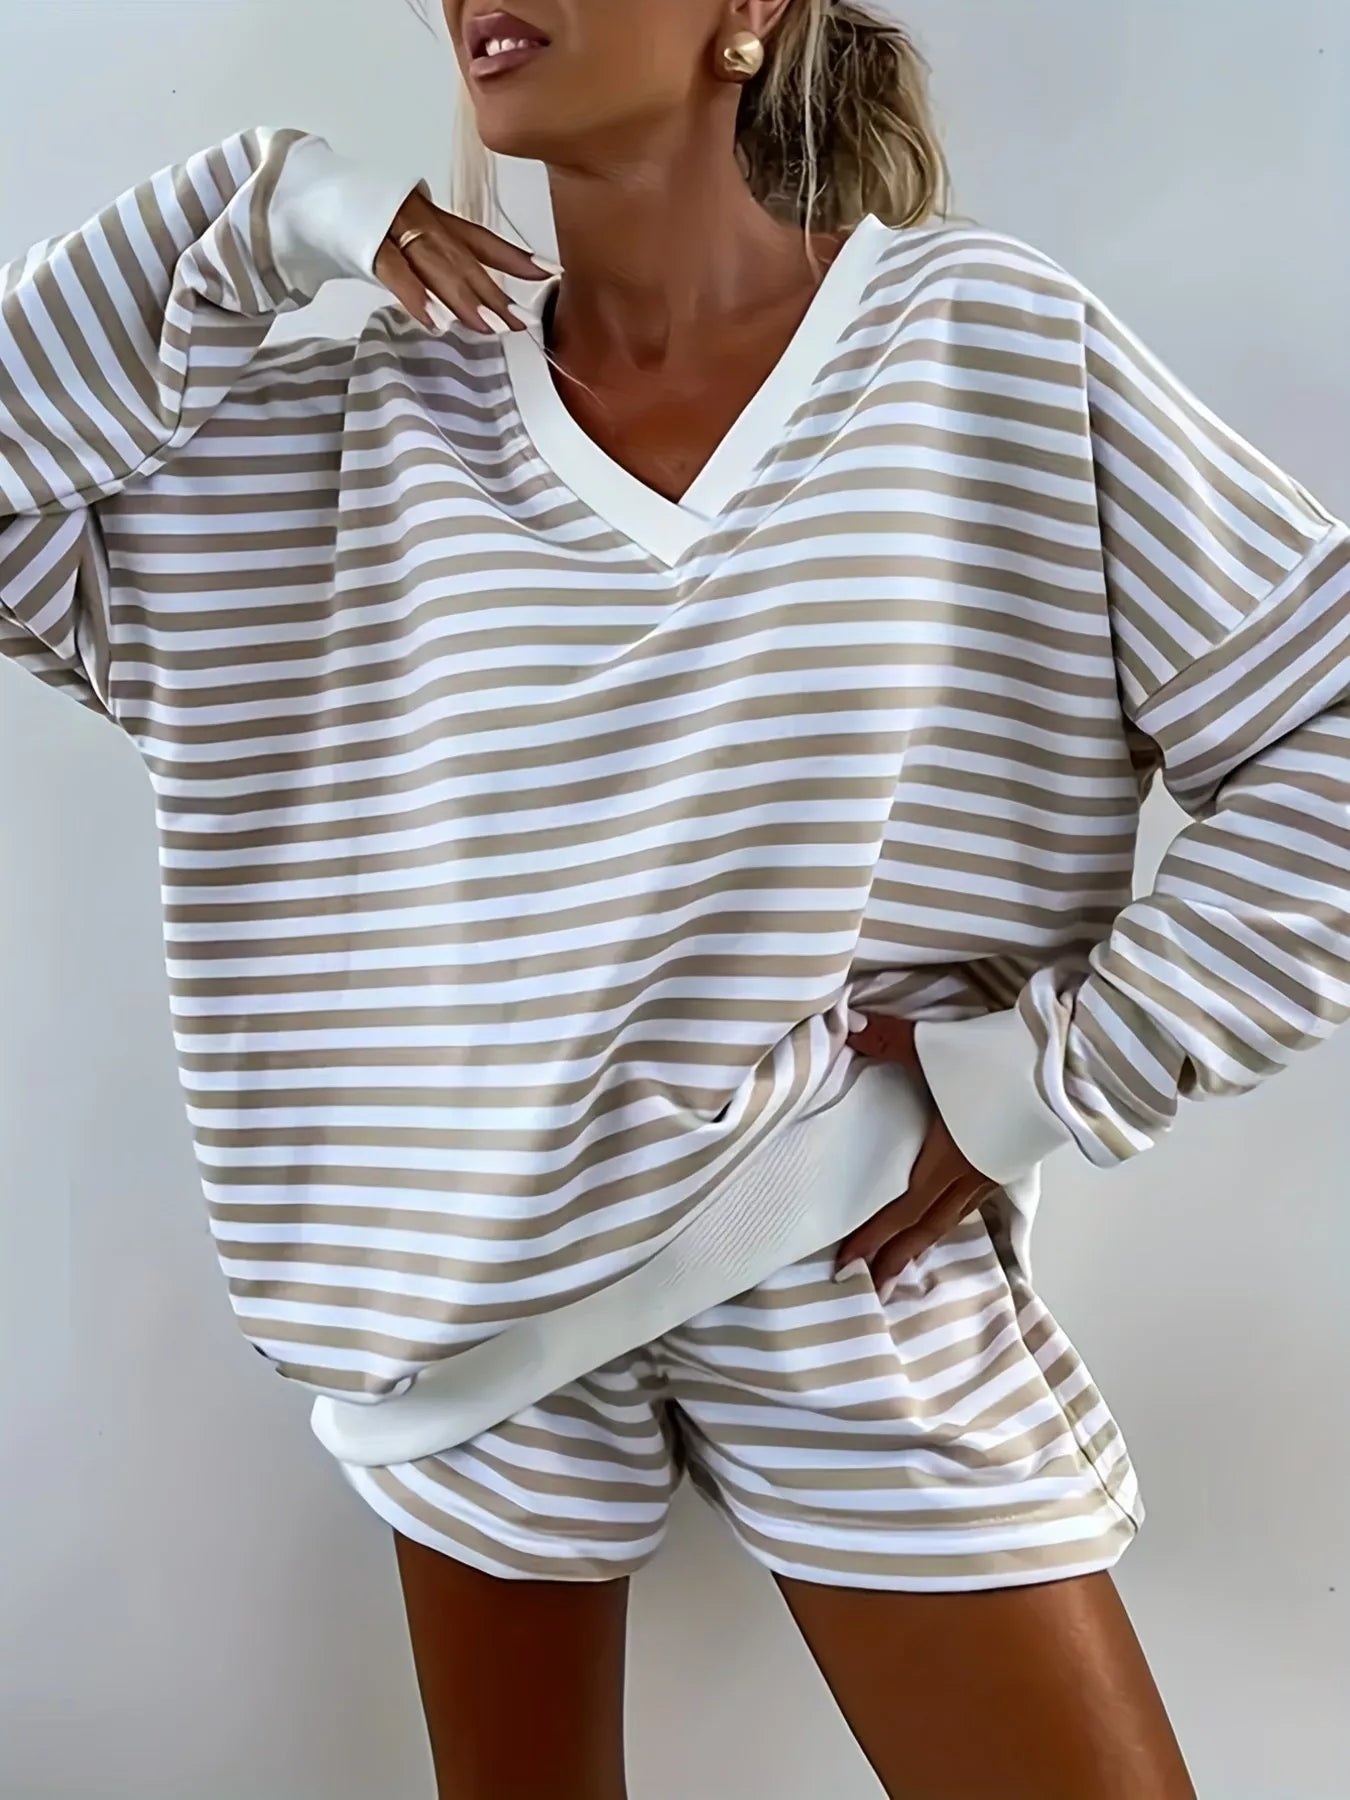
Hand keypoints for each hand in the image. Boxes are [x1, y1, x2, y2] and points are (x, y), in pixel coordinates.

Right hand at [374, 189, 554, 333]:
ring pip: (435, 264)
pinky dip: (415, 297)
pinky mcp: (362, 240)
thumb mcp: (404, 239)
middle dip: (494, 292)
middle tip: (519, 323)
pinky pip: (394, 272)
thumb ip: (434, 261)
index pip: (480, 238)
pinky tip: (435, 322)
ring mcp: (391, 226)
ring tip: (487, 328)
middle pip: (464, 259)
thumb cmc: (356, 221)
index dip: (514, 256)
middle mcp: (418, 218)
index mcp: (431, 217)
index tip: (548, 274)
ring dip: (463, 299)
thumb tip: (470, 298)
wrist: (303, 193)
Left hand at [836, 1013, 998, 1301]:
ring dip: (925, 1242)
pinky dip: (950, 1218)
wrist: (1068, 1058)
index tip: (847, 1264)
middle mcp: (972, 1174)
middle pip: (928, 1226)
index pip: (903, 1209)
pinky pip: (972, 1202)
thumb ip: (887, 1039)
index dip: (874, 1238)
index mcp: (948, 1157)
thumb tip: (845, 1026)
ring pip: (953, 1217)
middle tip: (871, 1285)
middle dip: (897, 1258)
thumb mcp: (935, 1046)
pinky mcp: (1012, 1159)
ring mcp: (996, 1170)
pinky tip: (945, 1216)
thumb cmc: (1000, 1058)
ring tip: (904, 1264)